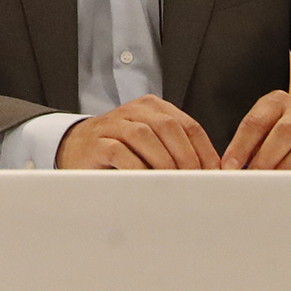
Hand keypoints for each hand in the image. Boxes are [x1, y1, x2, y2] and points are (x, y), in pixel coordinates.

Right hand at [56, 95, 220, 169]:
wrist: (76, 148)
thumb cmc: (120, 148)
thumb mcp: (151, 144)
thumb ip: (176, 149)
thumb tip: (211, 173)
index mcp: (152, 108)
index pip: (188, 125)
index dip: (205, 150)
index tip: (215, 174)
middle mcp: (133, 111)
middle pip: (168, 127)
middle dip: (187, 156)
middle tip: (196, 180)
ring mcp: (113, 124)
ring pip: (144, 135)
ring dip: (164, 161)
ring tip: (174, 183)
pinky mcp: (97, 143)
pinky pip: (120, 152)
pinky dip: (136, 167)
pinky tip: (146, 181)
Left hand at [221, 90, 290, 170]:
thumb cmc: (284, 137)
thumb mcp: (265, 132)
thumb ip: (249, 147)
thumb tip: (230, 170)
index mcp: (278, 102)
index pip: (256, 121)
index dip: (241, 146)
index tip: (230, 168)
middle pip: (284, 131)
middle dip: (266, 158)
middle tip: (255, 178)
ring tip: (277, 184)